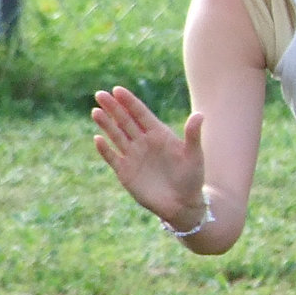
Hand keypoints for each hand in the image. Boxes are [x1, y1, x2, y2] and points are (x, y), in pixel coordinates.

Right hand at [92, 85, 206, 227]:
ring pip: (116, 136)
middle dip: (113, 108)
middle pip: (125, 121)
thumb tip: (200, 114)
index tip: (117, 89)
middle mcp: (143, 142)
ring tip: (96, 111)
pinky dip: (105, 150)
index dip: (129, 102)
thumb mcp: (194, 155)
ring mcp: (133, 156)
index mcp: (159, 134)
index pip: (141, 113)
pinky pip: (113, 158)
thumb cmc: (192, 178)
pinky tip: (98, 139)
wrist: (182, 205)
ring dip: (106, 124)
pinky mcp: (126, 172)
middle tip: (100, 94)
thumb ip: (193, 135)